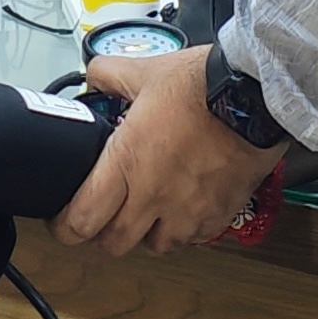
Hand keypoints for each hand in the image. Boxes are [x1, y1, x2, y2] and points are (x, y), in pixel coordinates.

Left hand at [52, 43, 282, 260]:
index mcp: (127, 162)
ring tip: (144, 211)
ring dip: (143, 234)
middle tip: (102, 215)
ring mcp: (187, 210)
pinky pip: (192, 239)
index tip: (62, 221)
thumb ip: (110, 75)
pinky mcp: (217, 215)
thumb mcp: (145, 71)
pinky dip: (182, 230)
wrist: (255, 96)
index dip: (65, 227)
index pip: (82, 219)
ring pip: (154, 246)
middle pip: (113, 243)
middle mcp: (154, 195)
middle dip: (102, 232)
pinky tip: (181, 207)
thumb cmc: (205, 85)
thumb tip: (94, 77)